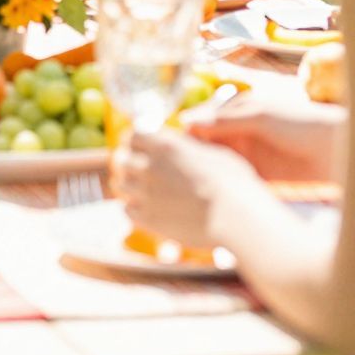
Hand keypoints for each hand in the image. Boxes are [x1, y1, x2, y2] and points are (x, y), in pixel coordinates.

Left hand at [120, 127, 266, 251]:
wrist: (235, 216)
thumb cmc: (233, 182)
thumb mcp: (212, 153)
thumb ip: (189, 148)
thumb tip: (185, 146)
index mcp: (166, 145)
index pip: (132, 134)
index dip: (136, 141)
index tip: (142, 147)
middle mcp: (150, 166)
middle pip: (120, 158)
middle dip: (128, 162)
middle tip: (140, 170)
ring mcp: (147, 193)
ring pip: (120, 184)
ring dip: (130, 186)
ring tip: (144, 191)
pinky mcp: (149, 219)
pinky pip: (126, 210)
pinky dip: (133, 209)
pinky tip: (148, 210)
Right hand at [182, 91, 345, 181]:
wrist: (336, 150)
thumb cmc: (302, 124)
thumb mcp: (261, 117)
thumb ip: (226, 120)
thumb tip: (188, 122)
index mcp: (237, 109)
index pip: (201, 120)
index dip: (184, 133)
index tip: (166, 147)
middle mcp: (239, 131)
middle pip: (204, 143)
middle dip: (188, 155)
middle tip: (169, 172)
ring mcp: (247, 154)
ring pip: (215, 163)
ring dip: (201, 172)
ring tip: (181, 186)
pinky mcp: (257, 175)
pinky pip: (231, 179)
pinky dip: (218, 184)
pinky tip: (205, 195)